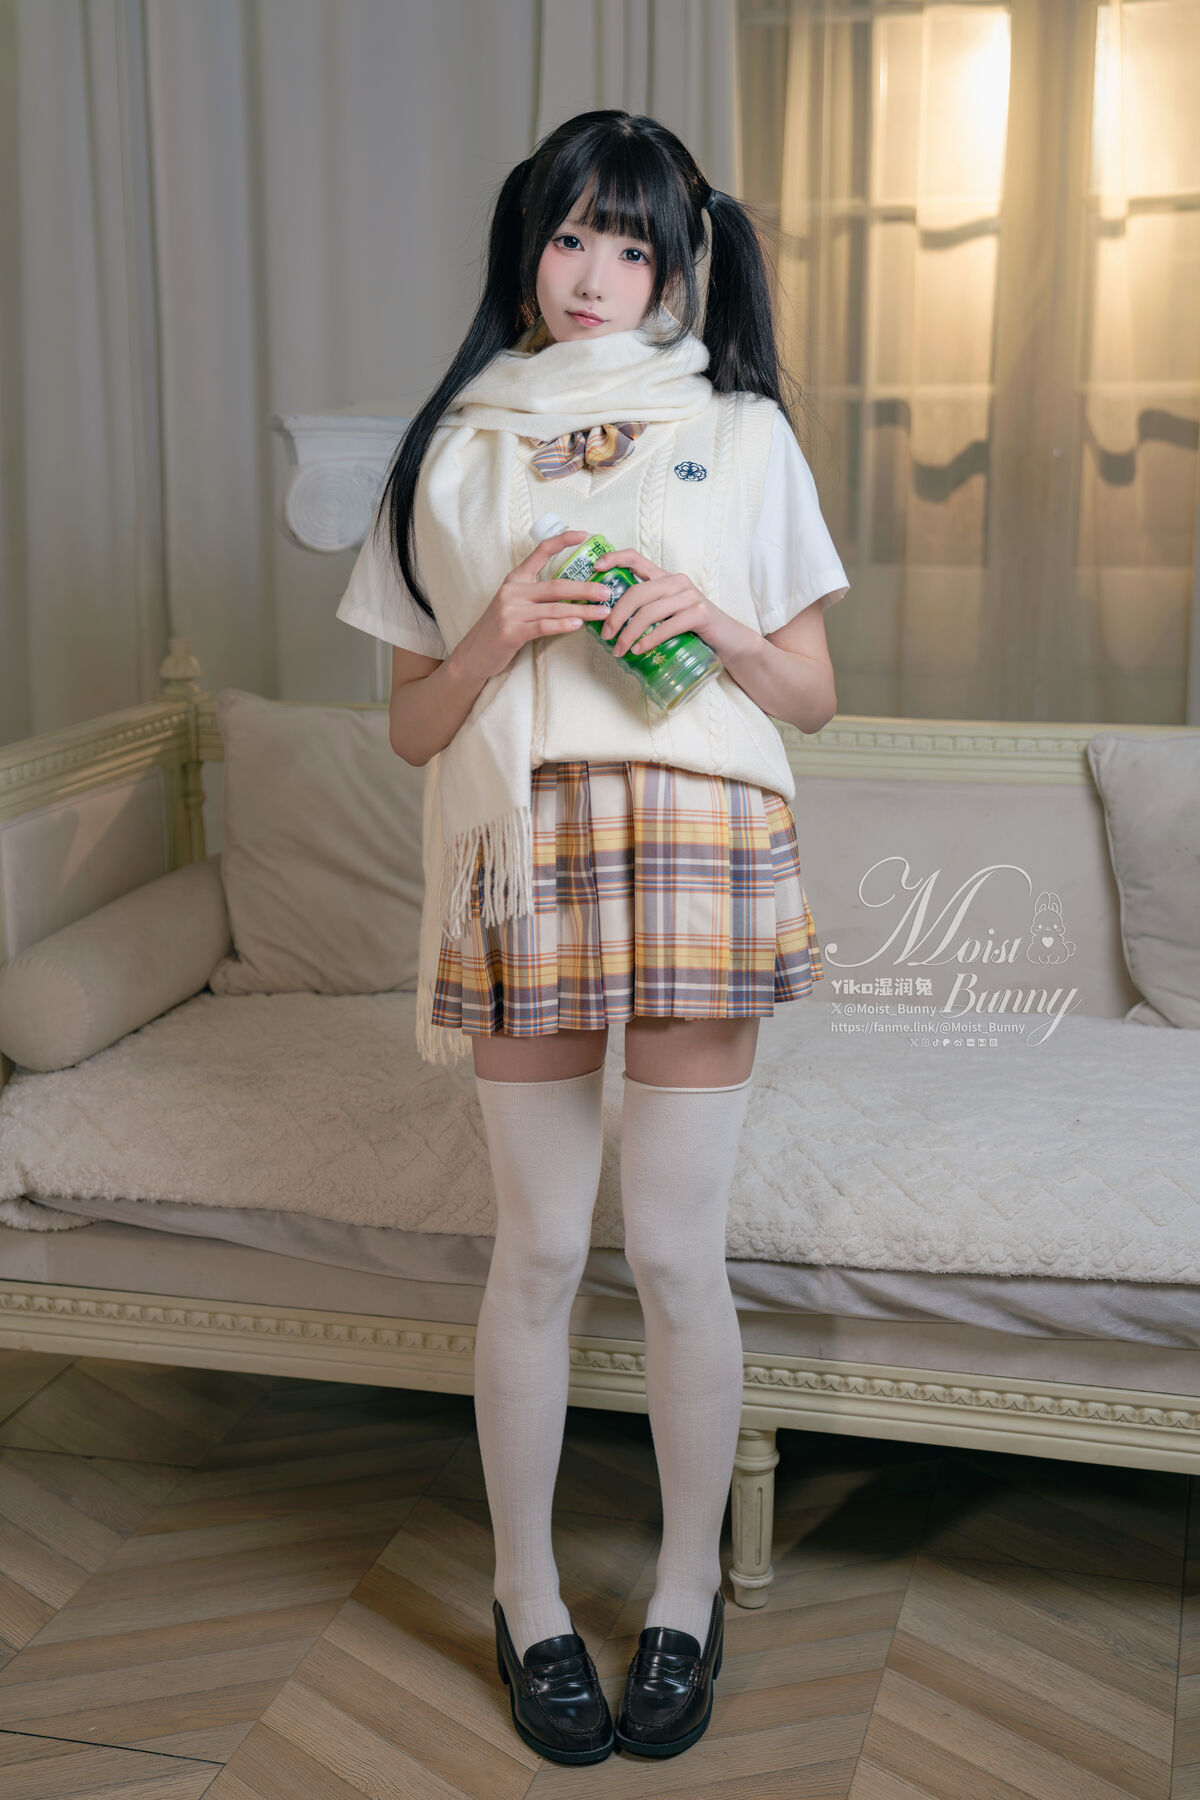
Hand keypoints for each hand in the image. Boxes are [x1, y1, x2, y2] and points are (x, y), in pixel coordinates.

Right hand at [450, 530, 611, 682]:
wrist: (474, 653)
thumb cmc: (500, 628)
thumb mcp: (515, 603)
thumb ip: (537, 594)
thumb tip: (574, 592)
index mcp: (516, 579)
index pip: (540, 552)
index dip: (562, 541)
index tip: (583, 535)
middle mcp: (513, 591)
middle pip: (556, 586)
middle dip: (585, 588)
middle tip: (607, 591)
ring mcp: (511, 611)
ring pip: (554, 608)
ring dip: (583, 610)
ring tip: (603, 612)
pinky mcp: (511, 631)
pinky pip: (543, 626)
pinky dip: (563, 625)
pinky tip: (578, 624)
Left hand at [590, 548, 740, 660]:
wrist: (729, 640)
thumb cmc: (692, 628)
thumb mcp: (667, 613)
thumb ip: (646, 610)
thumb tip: (608, 623)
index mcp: (665, 577)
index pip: (635, 557)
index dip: (614, 558)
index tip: (595, 568)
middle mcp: (676, 581)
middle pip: (636, 592)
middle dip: (616, 615)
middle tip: (605, 635)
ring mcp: (689, 596)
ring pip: (649, 612)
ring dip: (629, 633)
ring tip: (619, 650)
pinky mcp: (699, 614)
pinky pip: (667, 626)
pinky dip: (649, 640)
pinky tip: (639, 650)